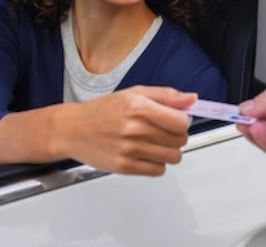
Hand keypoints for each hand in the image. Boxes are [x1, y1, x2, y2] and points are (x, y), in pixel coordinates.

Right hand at [59, 86, 196, 175]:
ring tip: (154, 143)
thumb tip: (192, 99)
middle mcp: (135, 129)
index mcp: (139, 107)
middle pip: (179, 140)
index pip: (181, 121)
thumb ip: (166, 96)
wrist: (73, 130)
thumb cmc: (103, 110)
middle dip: (176, 135)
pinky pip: (158, 170)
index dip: (183, 120)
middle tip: (162, 130)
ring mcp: (130, 150)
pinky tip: (145, 153)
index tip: (176, 119)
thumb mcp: (134, 93)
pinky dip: (157, 163)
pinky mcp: (125, 167)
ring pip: (173, 157)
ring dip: (169, 151)